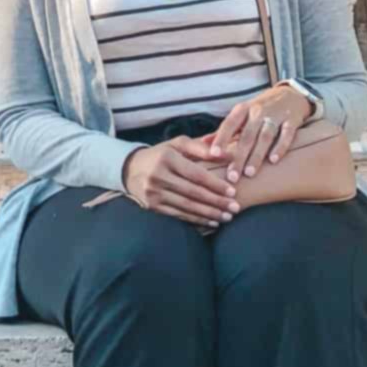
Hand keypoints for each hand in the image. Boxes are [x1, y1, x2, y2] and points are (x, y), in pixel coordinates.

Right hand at [121, 136, 240, 226]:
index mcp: (167, 158)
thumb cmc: (162, 154)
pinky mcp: (152, 206)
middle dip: (217, 202)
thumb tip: (228, 153)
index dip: (215, 184)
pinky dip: (196, 220)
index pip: (196, 174)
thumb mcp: (178, 144)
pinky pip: (178, 215)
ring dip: (209, 213)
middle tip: (235, 208)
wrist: (131, 168)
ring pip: (187, 206)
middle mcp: (158, 175)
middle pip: (193, 192)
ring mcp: (153, 193)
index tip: (233, 191)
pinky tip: (211, 222)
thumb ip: (202, 147)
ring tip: (227, 217)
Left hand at [203, 85, 313, 185]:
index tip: (213, 155)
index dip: (221, 139)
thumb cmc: (260, 109)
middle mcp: (258, 111)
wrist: (290, 94)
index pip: (229, 125)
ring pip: (265, 136)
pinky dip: (280, 147)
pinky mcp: (292, 120)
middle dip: (238, 157)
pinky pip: (286, 134)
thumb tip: (202, 144)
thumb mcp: (241, 115)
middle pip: (246, 136)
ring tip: (250, 173)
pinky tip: (273, 160)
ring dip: (257, 155)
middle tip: (232, 176)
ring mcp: (275, 115)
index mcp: (242, 110)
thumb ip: (223, 131)